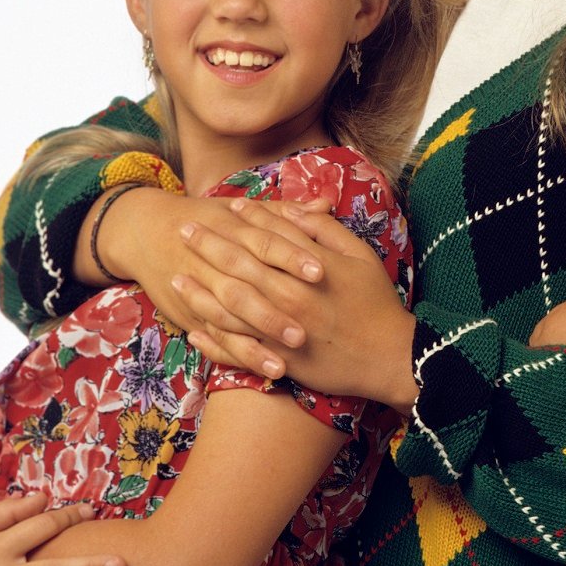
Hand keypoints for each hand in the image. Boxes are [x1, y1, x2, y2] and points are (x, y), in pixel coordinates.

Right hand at [93, 189, 322, 374]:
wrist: (145, 232)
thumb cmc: (208, 219)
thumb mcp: (241, 211)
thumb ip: (285, 212)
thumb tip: (325, 204)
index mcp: (233, 232)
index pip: (266, 244)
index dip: (292, 257)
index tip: (321, 271)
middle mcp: (214, 263)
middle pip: (245, 288)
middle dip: (273, 310)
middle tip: (307, 331)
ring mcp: (200, 292)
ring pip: (228, 320)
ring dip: (256, 341)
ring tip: (289, 356)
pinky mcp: (191, 316)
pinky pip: (216, 339)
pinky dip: (238, 355)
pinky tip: (264, 367)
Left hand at [186, 201, 418, 408]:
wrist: (390, 357)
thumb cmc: (377, 302)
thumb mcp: (360, 255)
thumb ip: (325, 231)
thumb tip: (295, 210)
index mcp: (310, 267)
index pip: (269, 234)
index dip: (245, 218)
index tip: (224, 206)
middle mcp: (290, 295)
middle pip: (240, 265)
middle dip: (209, 246)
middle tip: (183, 230)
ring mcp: (282, 330)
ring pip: (230, 308)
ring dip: (199, 292)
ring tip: (174, 279)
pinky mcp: (281, 359)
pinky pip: (239, 351)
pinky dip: (213, 342)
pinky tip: (193, 331)